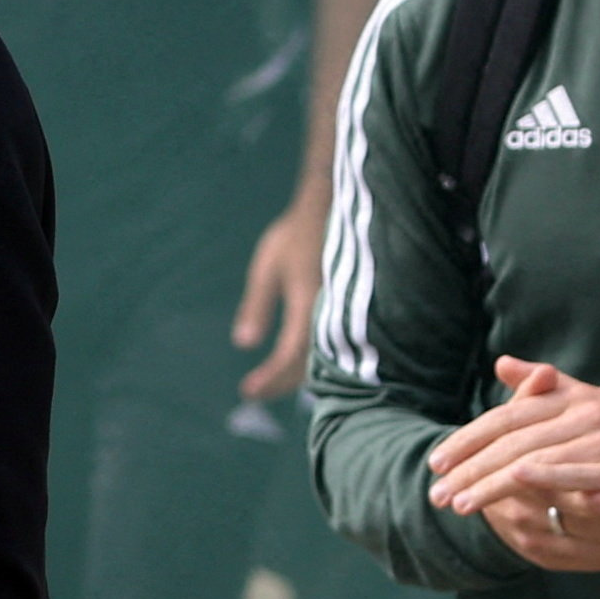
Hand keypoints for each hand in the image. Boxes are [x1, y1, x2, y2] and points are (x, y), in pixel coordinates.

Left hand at [231, 188, 329, 401]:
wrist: (340, 206)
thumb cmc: (300, 232)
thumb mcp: (270, 265)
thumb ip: (257, 305)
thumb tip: (243, 343)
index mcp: (310, 304)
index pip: (290, 357)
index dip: (270, 379)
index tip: (247, 392)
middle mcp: (333, 315)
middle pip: (311, 368)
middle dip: (282, 383)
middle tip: (255, 391)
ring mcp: (349, 315)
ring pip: (328, 362)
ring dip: (300, 376)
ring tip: (274, 381)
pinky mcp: (356, 313)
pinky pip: (338, 347)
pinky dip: (318, 360)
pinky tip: (302, 363)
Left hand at [427, 356, 599, 555]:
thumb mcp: (591, 397)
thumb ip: (544, 385)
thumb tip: (501, 364)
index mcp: (569, 398)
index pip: (505, 417)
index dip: (468, 438)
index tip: (437, 462)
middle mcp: (580, 414)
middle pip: (510, 440)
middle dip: (468, 467)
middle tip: (436, 492)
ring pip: (532, 458)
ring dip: (490, 483)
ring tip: (458, 505)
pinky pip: (572, 471)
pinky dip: (542, 475)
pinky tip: (513, 483)